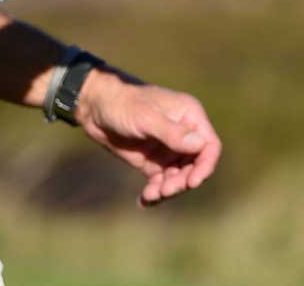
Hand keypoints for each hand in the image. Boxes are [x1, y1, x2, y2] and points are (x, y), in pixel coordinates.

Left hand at [75, 69, 221, 206]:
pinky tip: (143, 201)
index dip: (205, 166)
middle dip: (182, 182)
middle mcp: (183, 134)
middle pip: (195, 166)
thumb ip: (172, 133)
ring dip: (168, 190)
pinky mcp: (153, 162)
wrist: (94, 107)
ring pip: (179, 178)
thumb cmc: (122, 103)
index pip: (209, 145)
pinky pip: (161, 182)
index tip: (192, 183)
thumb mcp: (146, 117)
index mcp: (189, 116)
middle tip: (164, 190)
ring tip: (150, 195)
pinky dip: (155, 193)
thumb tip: (200, 146)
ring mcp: (168, 150)